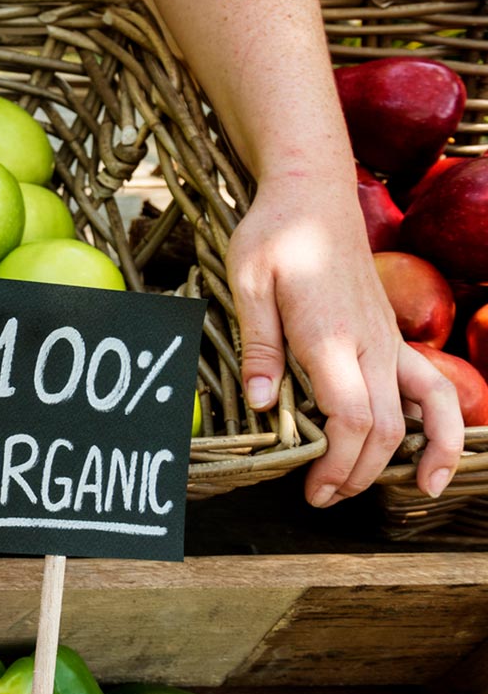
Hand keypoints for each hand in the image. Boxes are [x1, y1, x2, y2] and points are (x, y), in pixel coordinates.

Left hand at [228, 173, 461, 504]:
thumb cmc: (274, 235)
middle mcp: (370, 342)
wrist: (312, 194)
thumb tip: (264, 403)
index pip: (352, 415)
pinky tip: (438, 449)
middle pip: (386, 425)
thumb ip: (259, 347)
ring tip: (417, 489)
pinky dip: (446, 419)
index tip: (312, 489)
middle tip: (322, 499)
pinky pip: (434, 383)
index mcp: (330, 334)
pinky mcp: (394, 337)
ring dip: (425, 452)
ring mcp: (389, 339)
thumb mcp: (247, 284)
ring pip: (426, 407)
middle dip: (360, 472)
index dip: (338, 462)